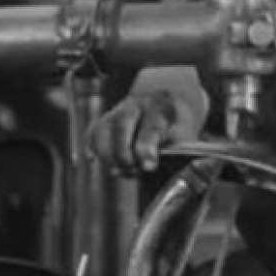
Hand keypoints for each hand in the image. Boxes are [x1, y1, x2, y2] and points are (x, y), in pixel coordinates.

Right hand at [86, 89, 200, 174]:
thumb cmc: (175, 127)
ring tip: (122, 171)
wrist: (165, 108)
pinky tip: (96, 160)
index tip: (148, 167)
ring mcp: (116, 110)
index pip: (151, 126)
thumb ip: (171, 152)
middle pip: (122, 126)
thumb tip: (150, 168)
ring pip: (102, 130)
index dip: (147, 149)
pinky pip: (92, 134)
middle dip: (124, 154)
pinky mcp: (104, 120)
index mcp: (160, 105)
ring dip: (108, 156)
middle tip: (132, 171)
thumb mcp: (183, 136)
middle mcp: (135, 104)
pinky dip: (93, 149)